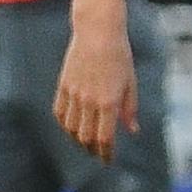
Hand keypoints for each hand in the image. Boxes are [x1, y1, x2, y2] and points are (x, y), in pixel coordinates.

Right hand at [54, 21, 137, 162]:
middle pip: (85, 137)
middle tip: (97, 154)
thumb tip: (132, 130)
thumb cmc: (119, 56)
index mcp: (109, 102)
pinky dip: (64, 124)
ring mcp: (74, 93)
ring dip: (77, 140)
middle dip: (92, 150)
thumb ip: (130, 109)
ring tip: (85, 143)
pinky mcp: (63, 85)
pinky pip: (59, 112)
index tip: (108, 160)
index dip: (105, 154)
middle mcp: (89, 101)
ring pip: (71, 128)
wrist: (98, 32)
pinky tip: (71, 127)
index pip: (104, 138)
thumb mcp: (131, 82)